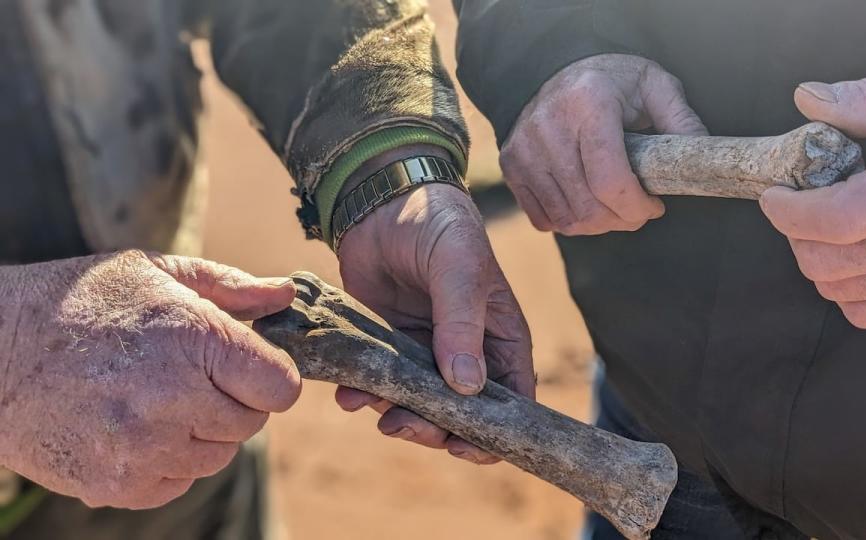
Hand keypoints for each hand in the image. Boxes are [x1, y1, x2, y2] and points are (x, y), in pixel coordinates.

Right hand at [0, 251, 300, 507]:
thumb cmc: (79, 303)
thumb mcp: (154, 273)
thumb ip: (229, 287)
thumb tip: (286, 295)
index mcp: (194, 338)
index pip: (281, 386)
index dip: (270, 376)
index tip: (247, 367)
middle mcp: (174, 397)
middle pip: (252, 423)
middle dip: (234, 401)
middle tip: (192, 377)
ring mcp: (145, 448)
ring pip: (218, 456)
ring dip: (202, 433)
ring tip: (157, 399)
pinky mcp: (118, 485)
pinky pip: (179, 483)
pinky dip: (168, 462)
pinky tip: (133, 427)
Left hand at [335, 169, 534, 464]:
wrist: (381, 199)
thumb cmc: (438, 223)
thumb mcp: (459, 266)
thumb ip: (462, 323)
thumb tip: (467, 386)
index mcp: (501, 338)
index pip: (511, 401)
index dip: (493, 434)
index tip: (461, 446)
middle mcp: (467, 353)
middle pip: (461, 416)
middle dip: (434, 429)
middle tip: (400, 423)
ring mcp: (426, 353)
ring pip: (419, 408)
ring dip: (396, 416)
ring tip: (370, 405)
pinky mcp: (388, 347)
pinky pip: (381, 385)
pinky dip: (366, 396)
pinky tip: (348, 393)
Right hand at [500, 53, 706, 235]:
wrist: (556, 70)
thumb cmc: (612, 82)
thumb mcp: (654, 86)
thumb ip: (680, 119)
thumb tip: (701, 158)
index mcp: (589, 103)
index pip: (609, 181)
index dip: (637, 207)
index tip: (655, 206)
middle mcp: (549, 127)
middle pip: (589, 208)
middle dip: (622, 220)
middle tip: (638, 211)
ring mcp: (525, 150)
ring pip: (567, 219)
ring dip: (598, 225)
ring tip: (614, 208)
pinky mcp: (512, 167)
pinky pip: (544, 219)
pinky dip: (569, 222)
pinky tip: (586, 204)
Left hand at [761, 69, 865, 327]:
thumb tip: (808, 98)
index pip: (840, 216)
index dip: (791, 212)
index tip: (775, 196)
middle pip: (831, 261)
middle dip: (797, 235)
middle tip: (799, 211)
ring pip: (842, 290)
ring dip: (818, 261)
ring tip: (830, 230)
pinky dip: (845, 290)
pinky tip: (854, 258)